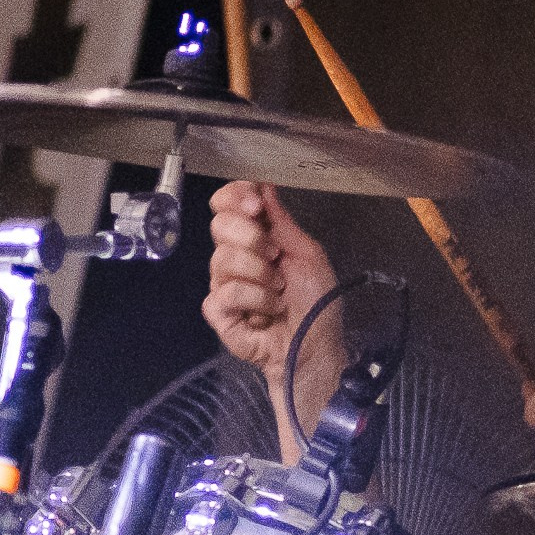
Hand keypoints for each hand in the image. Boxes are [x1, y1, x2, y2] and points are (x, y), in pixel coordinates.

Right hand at [203, 181, 345, 447]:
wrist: (314, 346)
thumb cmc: (316, 304)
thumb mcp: (309, 255)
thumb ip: (284, 222)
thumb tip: (265, 188)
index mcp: (256, 237)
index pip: (227, 204)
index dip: (235, 197)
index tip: (256, 204)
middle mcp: (235, 256)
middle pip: (219, 224)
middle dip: (251, 236)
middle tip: (275, 256)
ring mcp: (224, 284)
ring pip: (223, 259)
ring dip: (261, 275)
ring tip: (279, 291)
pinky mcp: (219, 312)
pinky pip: (226, 293)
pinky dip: (255, 300)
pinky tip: (268, 312)